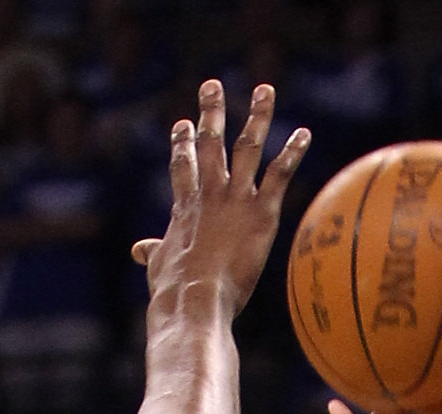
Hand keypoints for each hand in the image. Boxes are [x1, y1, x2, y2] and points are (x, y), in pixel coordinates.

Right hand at [134, 79, 307, 323]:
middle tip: (211, 86)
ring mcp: (235, 199)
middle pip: (210, 142)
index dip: (182, 143)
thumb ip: (152, 253)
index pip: (183, 165)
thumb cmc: (174, 292)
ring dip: (258, 116)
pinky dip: (292, 152)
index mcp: (185, 206)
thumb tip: (138, 250)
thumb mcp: (158, 268)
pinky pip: (279, 174)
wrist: (195, 299)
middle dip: (211, 112)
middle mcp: (209, 193)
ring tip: (265, 90)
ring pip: (247, 146)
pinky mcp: (261, 212)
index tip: (183, 123)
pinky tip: (304, 134)